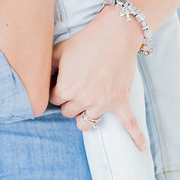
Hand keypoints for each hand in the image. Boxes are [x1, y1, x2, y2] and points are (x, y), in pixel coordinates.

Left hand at [49, 3, 147, 149]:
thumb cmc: (86, 39)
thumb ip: (47, 68)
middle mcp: (83, 99)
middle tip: (76, 86)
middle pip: (68, 112)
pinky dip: (136, 136)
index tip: (60, 82)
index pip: (53, 100)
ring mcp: (102, 102)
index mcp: (66, 88)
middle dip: (69, 101)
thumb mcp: (59, 50)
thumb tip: (38, 79)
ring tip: (86, 104)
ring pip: (86, 122)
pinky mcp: (120, 101)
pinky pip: (130, 123)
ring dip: (84, 115)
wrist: (116, 32)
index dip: (56, 90)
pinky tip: (141, 148)